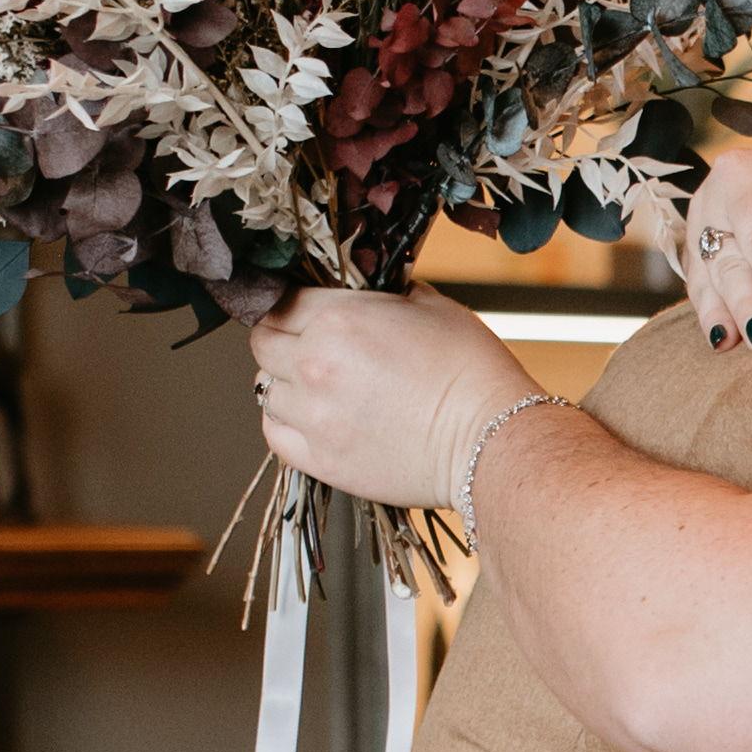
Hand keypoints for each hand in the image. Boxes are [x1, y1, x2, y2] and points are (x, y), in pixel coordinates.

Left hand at [249, 286, 535, 512]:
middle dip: (283, 341)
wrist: (489, 438)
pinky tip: (310, 418)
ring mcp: (313, 415)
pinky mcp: (321, 459)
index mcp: (337, 318)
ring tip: (317, 388)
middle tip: (308, 349)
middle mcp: (313, 364)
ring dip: (284, 384)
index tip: (305, 315)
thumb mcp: (431, 305)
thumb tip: (368, 292)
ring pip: (265, 390)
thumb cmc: (471, 371)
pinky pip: (275, 434)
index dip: (293, 306)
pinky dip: (285, 423)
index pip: (281, 302)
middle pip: (262, 344)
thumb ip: (384, 294)